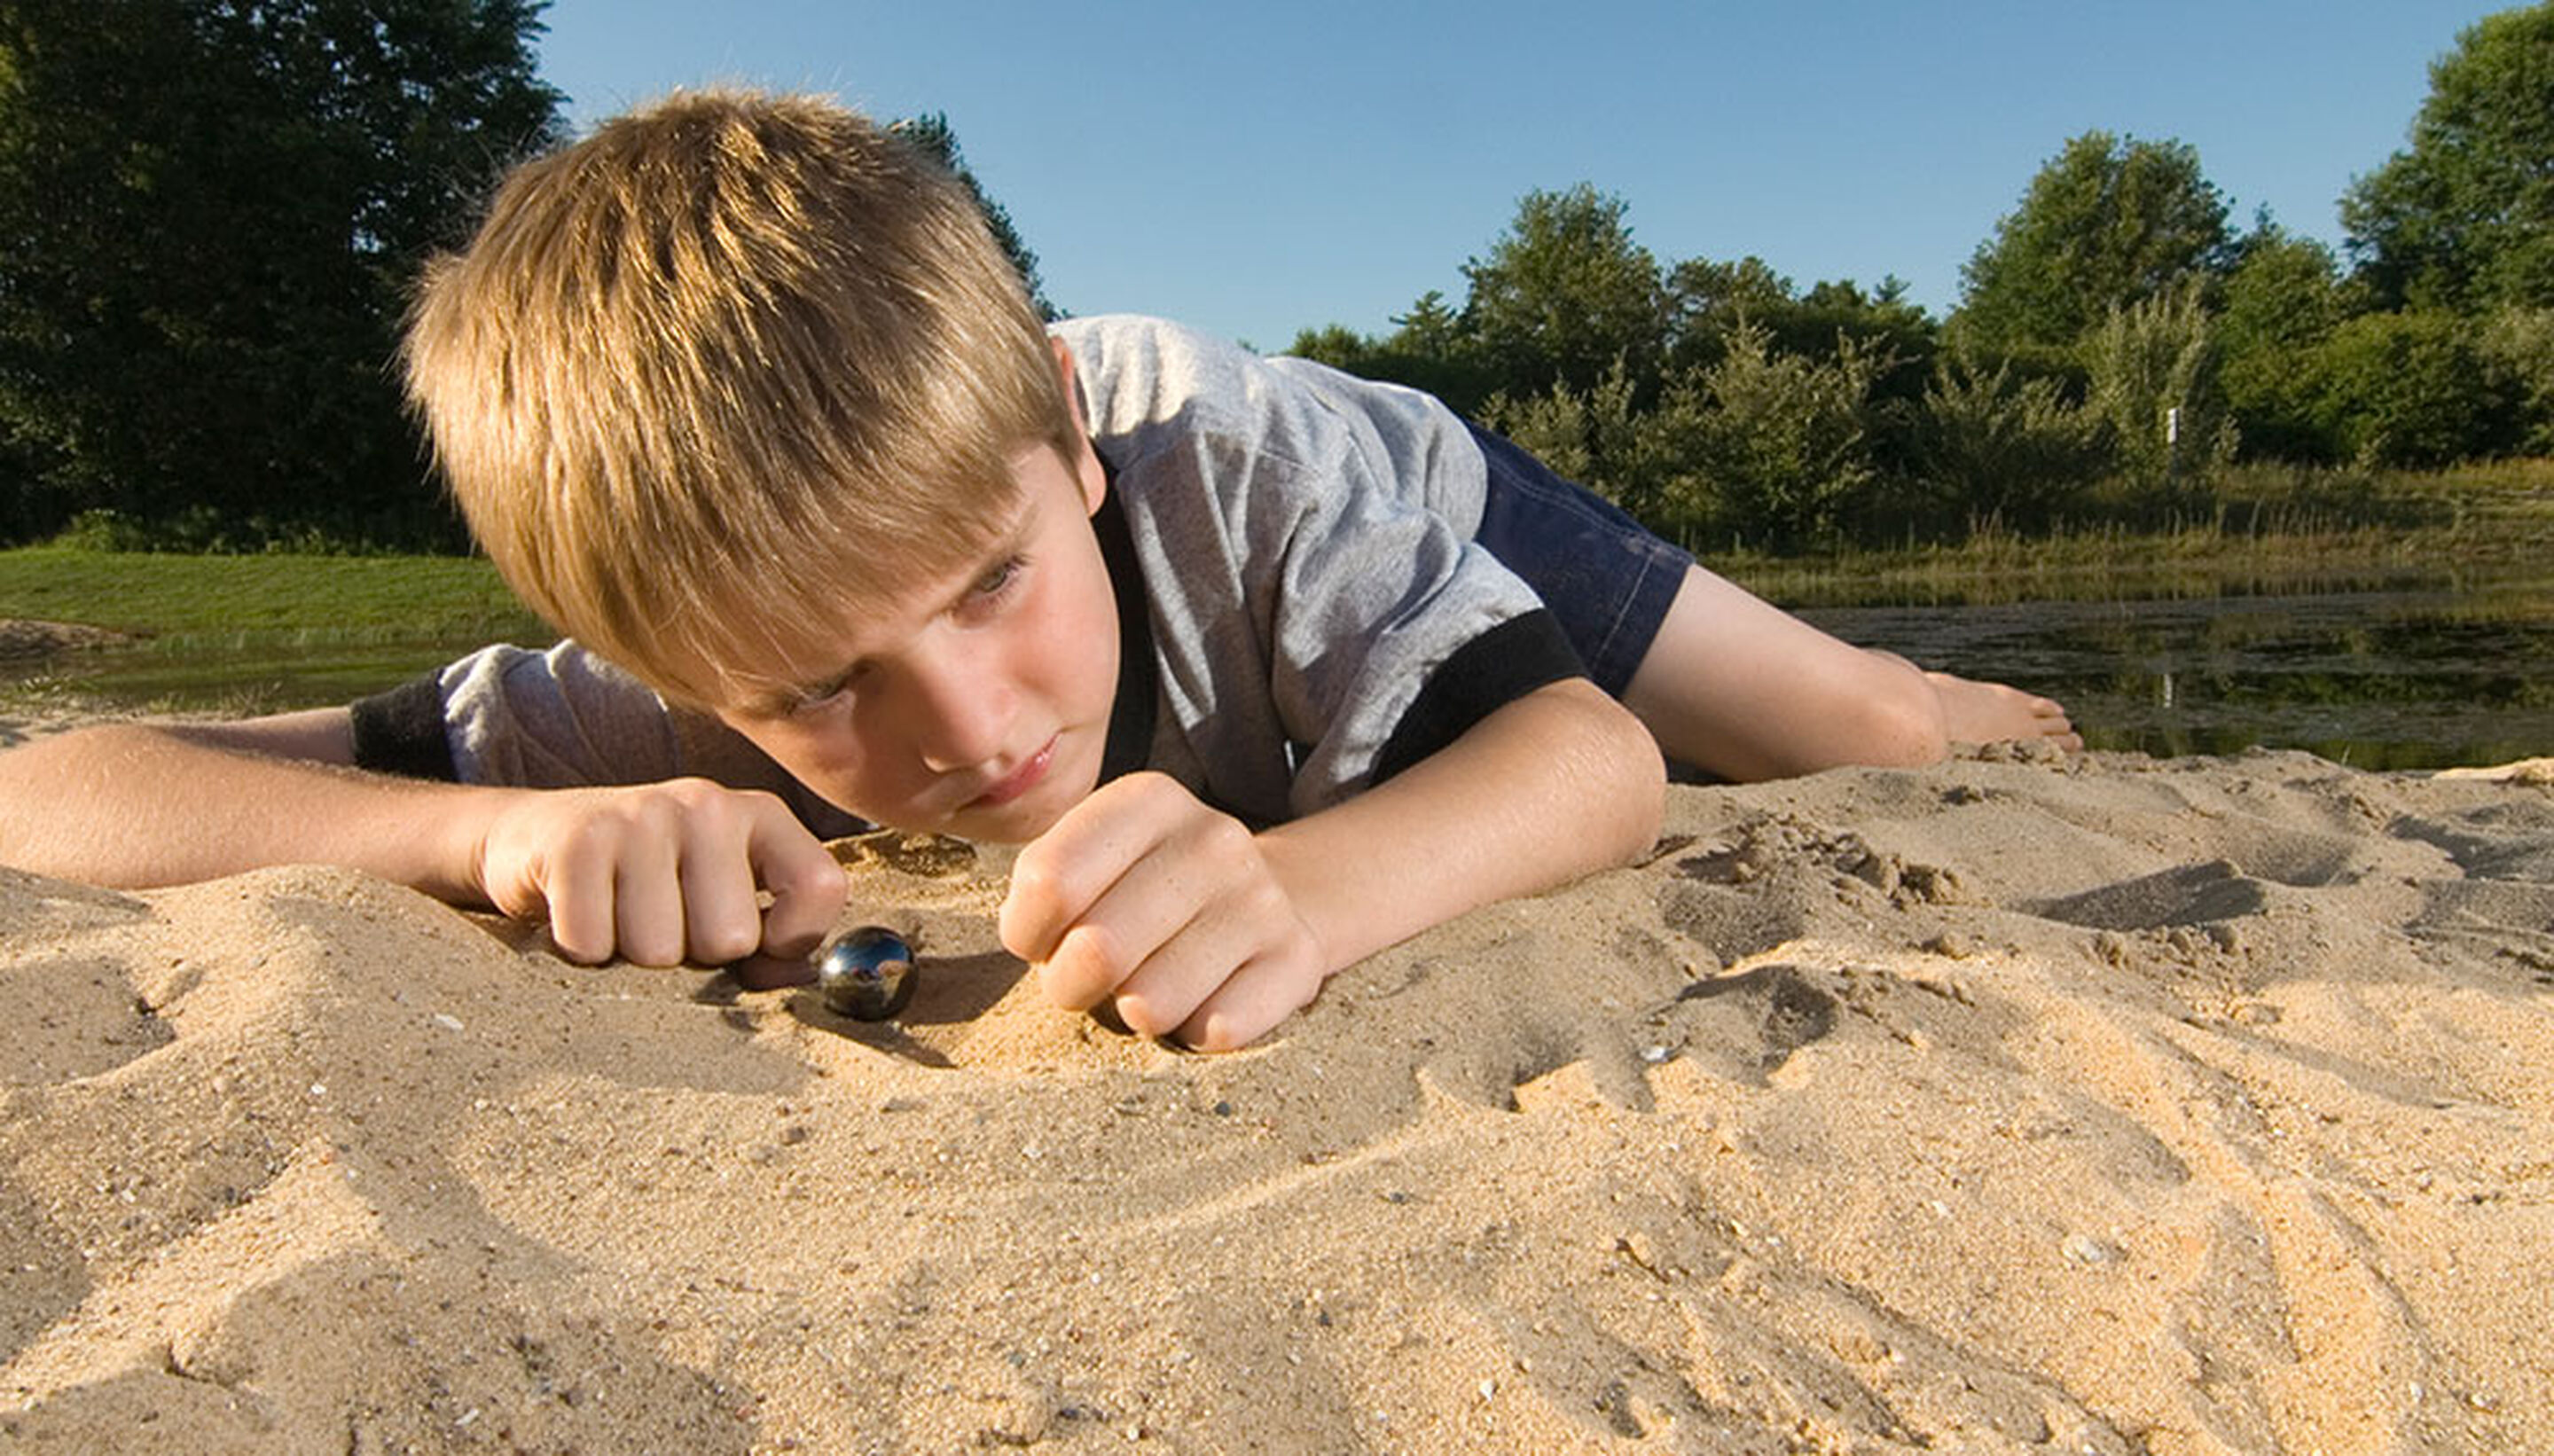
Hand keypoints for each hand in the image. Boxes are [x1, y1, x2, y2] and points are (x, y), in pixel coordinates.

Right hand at [472, 778, 847, 973]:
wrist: (536, 838)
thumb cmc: (647, 885)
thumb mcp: (721, 901)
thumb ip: (775, 942)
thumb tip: (805, 979)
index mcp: (761, 816)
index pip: (822, 889)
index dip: (789, 941)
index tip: (753, 944)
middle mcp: (708, 803)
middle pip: (731, 939)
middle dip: (693, 956)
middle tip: (663, 922)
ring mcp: (642, 814)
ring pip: (658, 951)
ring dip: (631, 956)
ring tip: (619, 916)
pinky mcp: (577, 840)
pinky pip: (592, 944)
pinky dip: (580, 949)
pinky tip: (581, 913)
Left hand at [998, 772, 1325, 1050]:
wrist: (1259, 901)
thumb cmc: (1143, 891)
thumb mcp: (1090, 860)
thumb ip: (1043, 887)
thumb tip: (1028, 933)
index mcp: (1148, 800)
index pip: (1049, 880)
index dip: (1026, 931)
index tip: (1039, 938)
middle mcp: (1212, 838)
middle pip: (1098, 949)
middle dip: (1070, 985)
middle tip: (1085, 979)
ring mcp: (1260, 898)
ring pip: (1152, 1003)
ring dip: (1134, 1011)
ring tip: (1148, 983)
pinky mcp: (1296, 958)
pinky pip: (1214, 1031)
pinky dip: (1192, 1033)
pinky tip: (1202, 999)